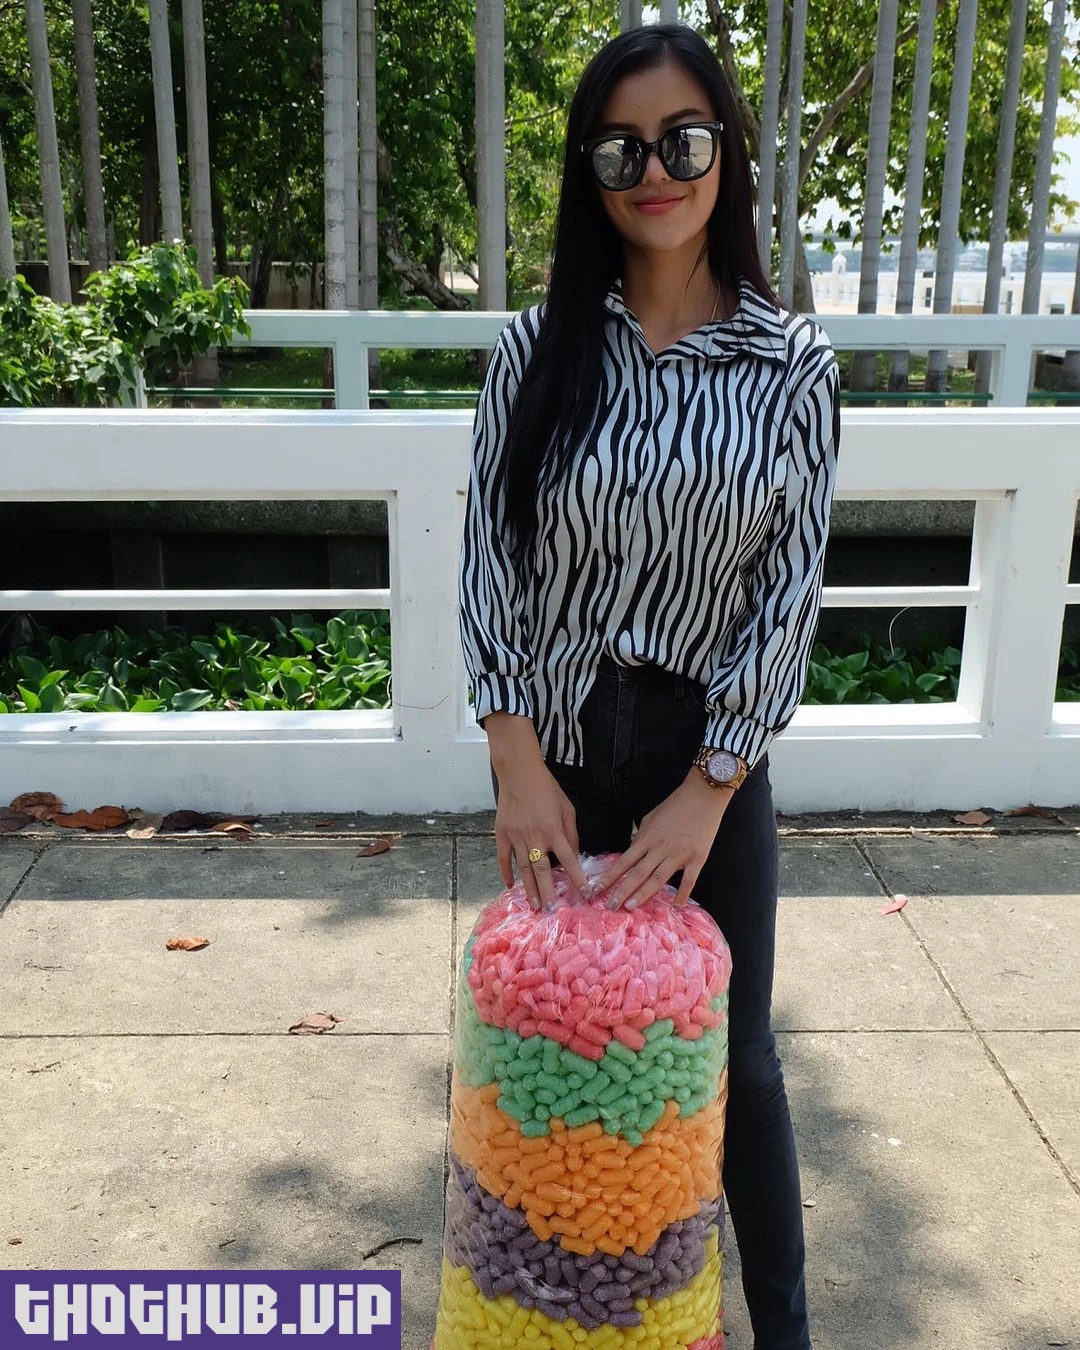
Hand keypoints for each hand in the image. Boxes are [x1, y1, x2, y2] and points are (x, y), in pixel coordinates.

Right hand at [492, 755, 590, 909]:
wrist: (518, 773)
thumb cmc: (547, 788)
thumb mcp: (567, 808)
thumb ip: (571, 833)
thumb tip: (573, 854)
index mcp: (554, 830)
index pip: (569, 860)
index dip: (578, 878)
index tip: (585, 894)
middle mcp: (535, 837)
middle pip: (543, 872)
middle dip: (549, 893)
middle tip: (552, 911)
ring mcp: (516, 837)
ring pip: (524, 869)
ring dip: (529, 889)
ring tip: (534, 906)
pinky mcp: (502, 834)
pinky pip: (504, 858)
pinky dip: (506, 873)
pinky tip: (511, 885)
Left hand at [596, 769, 733, 909]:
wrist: (703, 796)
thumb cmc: (676, 805)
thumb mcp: (651, 817)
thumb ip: (641, 836)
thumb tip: (632, 851)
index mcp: (647, 838)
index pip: (624, 861)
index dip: (610, 876)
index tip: (597, 889)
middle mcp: (660, 848)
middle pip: (637, 873)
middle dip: (622, 891)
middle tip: (610, 906)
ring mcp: (679, 855)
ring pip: (658, 879)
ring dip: (643, 894)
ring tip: (630, 907)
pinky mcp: (697, 859)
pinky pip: (688, 881)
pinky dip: (682, 895)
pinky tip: (675, 907)